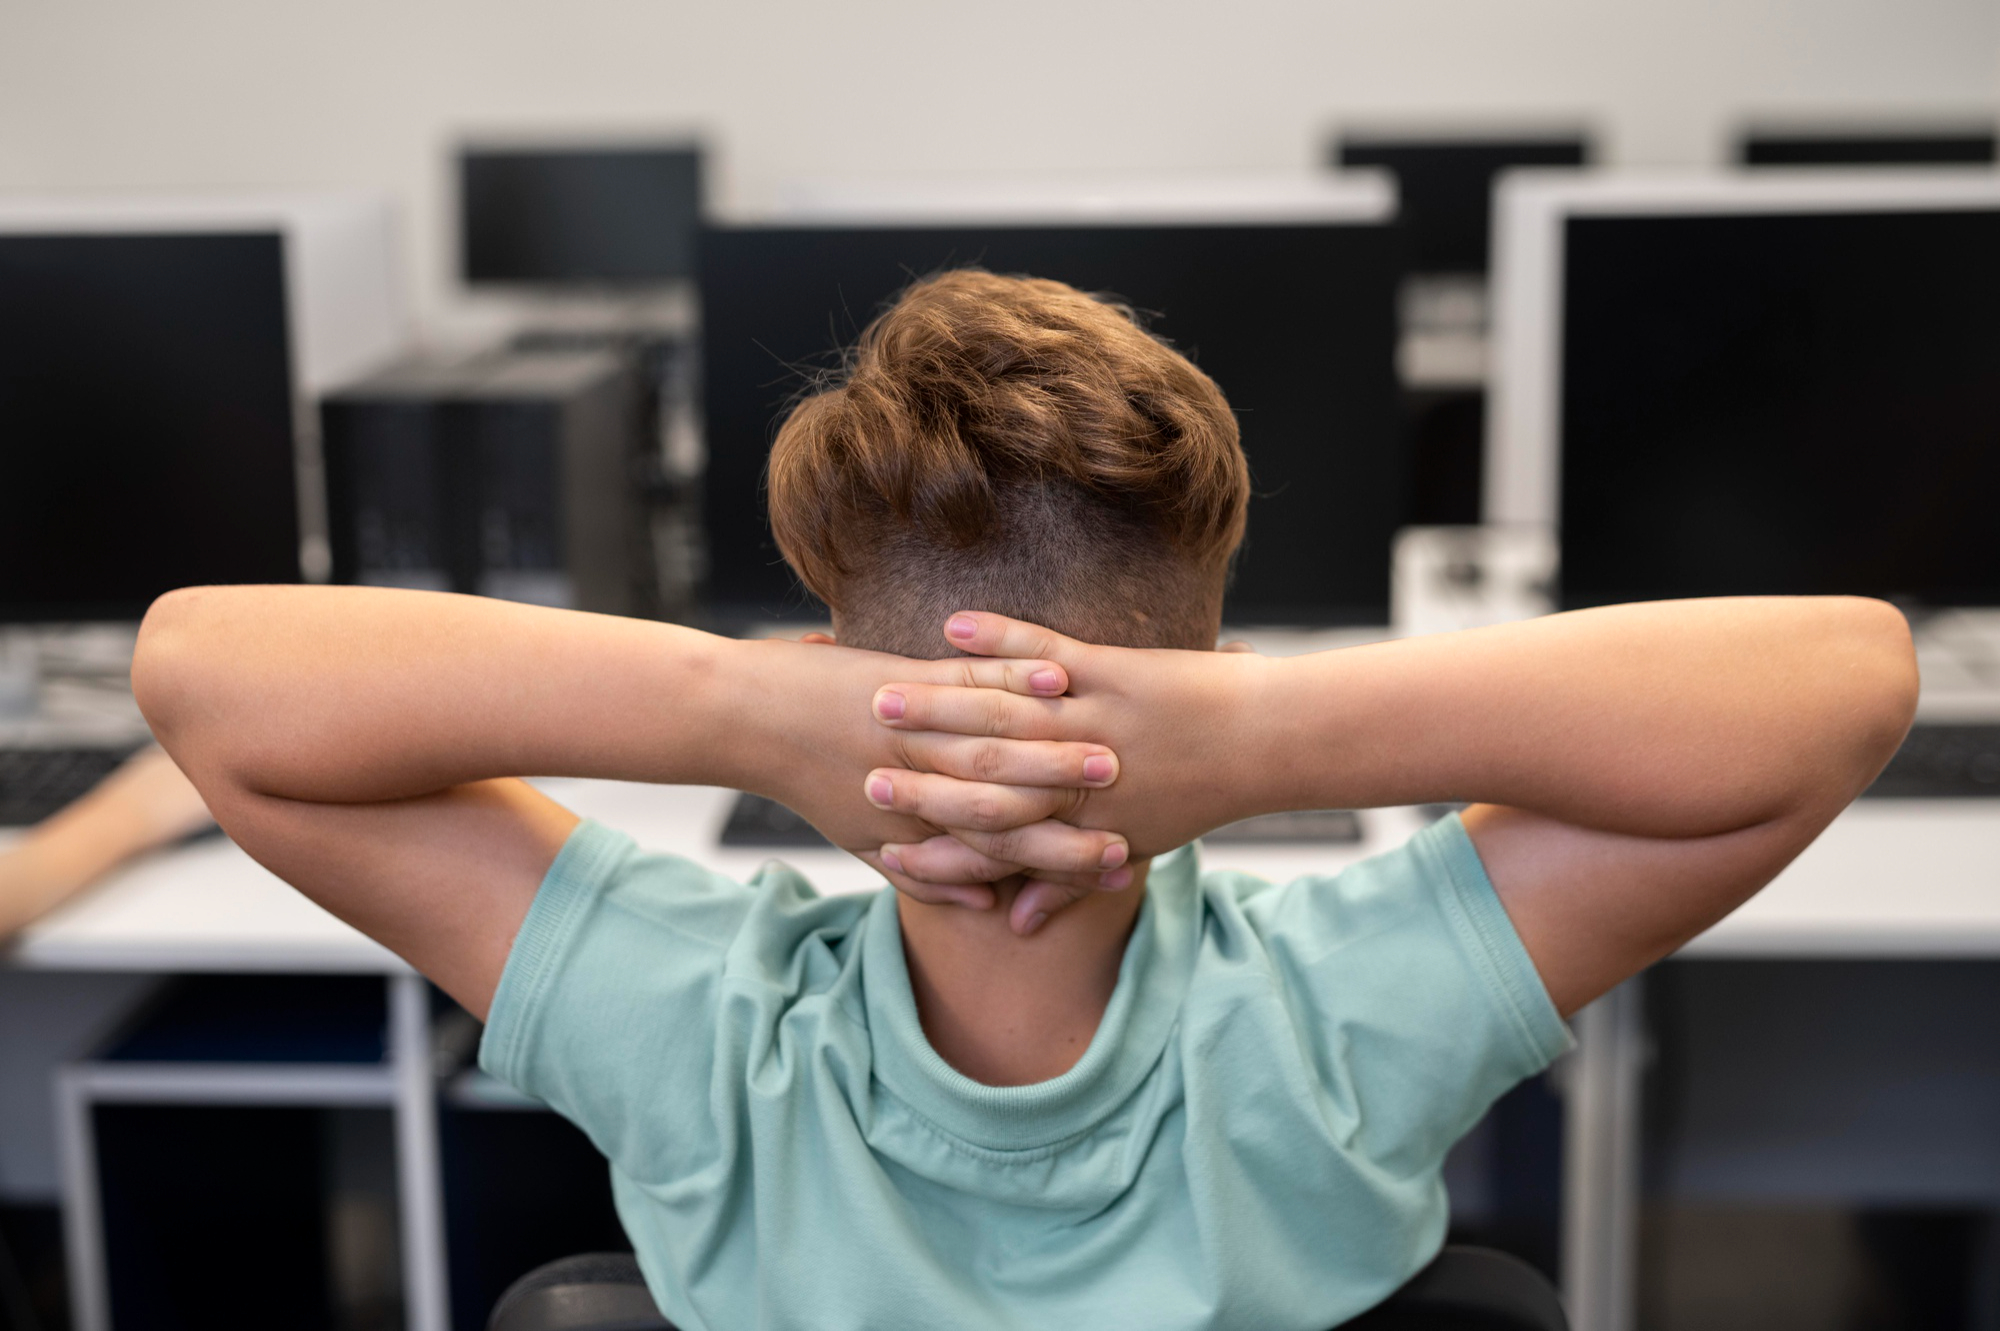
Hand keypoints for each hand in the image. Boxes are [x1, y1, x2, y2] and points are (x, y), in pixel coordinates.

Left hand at [741, 633, 1134, 909]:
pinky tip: (1060, 677)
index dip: (1073, 863)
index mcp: (919, 828)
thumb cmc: (804, 773)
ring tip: (1121, 749)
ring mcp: (915, 728)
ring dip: (1065, 745)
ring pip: (1004, 743)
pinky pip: (972, 677)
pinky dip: (1015, 675)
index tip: (1128, 866)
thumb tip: (991, 907)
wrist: (744, 718)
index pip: (1013, 854)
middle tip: (1146, 812)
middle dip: (1088, 811)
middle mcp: (924, 784)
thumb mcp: (864, 838)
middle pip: (1021, 807)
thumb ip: (929, 873)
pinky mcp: (905, 677)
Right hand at [863, 613, 1272, 927]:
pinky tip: (951, 624)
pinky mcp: (1112, 673)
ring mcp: (1091, 721)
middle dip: (908, 768)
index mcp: (1077, 823)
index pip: (983, 836)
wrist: (1267, 743)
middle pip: (975, 776)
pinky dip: (997, 639)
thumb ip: (1066, 882)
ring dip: (934, 702)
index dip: (920, 828)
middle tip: (854, 759)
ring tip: (878, 692)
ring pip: (999, 714)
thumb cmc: (1197, 794)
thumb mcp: (1130, 844)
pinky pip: (1042, 651)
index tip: (872, 822)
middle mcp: (1075, 778)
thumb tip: (1018, 920)